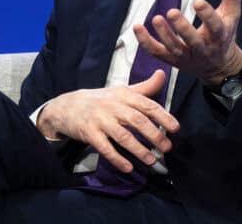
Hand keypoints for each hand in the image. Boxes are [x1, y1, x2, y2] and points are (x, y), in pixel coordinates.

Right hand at [36, 69, 179, 172]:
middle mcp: (112, 105)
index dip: (162, 116)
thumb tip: (162, 74)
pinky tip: (128, 168)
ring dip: (139, 150)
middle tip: (167, 148)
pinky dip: (117, 159)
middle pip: (137, 120)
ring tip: (151, 160)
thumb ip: (144, 87)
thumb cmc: (100, 100)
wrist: (66, 107)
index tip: (175, 128)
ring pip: (123, 136)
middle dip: (154, 135)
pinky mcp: (89, 133)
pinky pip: (105, 148)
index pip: (146, 104)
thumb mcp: (121, 91)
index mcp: (122, 94)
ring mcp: (100, 119)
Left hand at [134, 0, 241, 85]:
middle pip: (193, 41)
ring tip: (156, 19)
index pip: (215, 26)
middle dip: (182, 28)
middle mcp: (203, 49)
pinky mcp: (172, 60)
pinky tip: (137, 27)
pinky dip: (145, 42)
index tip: (198, 2)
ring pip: (174, 48)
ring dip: (164, 34)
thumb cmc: (224, 35)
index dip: (207, 15)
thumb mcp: (231, 14)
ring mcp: (186, 56)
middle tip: (172, 12)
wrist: (218, 67)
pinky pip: (157, 52)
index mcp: (219, 36)